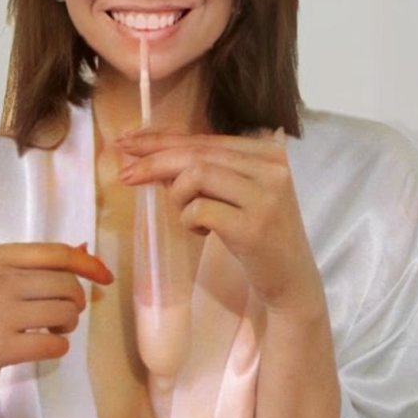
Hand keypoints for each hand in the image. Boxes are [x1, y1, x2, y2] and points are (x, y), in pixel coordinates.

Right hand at [0, 243, 112, 405]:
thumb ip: (31, 263)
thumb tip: (85, 249)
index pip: (57, 252)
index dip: (89, 264)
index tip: (105, 277)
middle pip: (67, 283)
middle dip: (76, 301)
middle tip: (63, 314)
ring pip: (65, 312)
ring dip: (68, 325)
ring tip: (52, 330)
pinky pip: (53, 345)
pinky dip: (58, 347)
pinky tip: (44, 346)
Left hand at [117, 129, 323, 315]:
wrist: (291, 279)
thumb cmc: (257, 233)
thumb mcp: (236, 193)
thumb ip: (206, 170)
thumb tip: (152, 155)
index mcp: (267, 152)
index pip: (204, 138)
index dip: (161, 139)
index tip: (128, 143)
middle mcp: (271, 167)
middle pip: (197, 152)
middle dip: (153, 162)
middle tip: (125, 174)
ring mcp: (265, 197)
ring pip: (196, 175)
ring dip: (178, 197)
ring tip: (189, 216)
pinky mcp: (254, 227)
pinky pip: (199, 210)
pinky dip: (189, 221)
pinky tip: (203, 232)